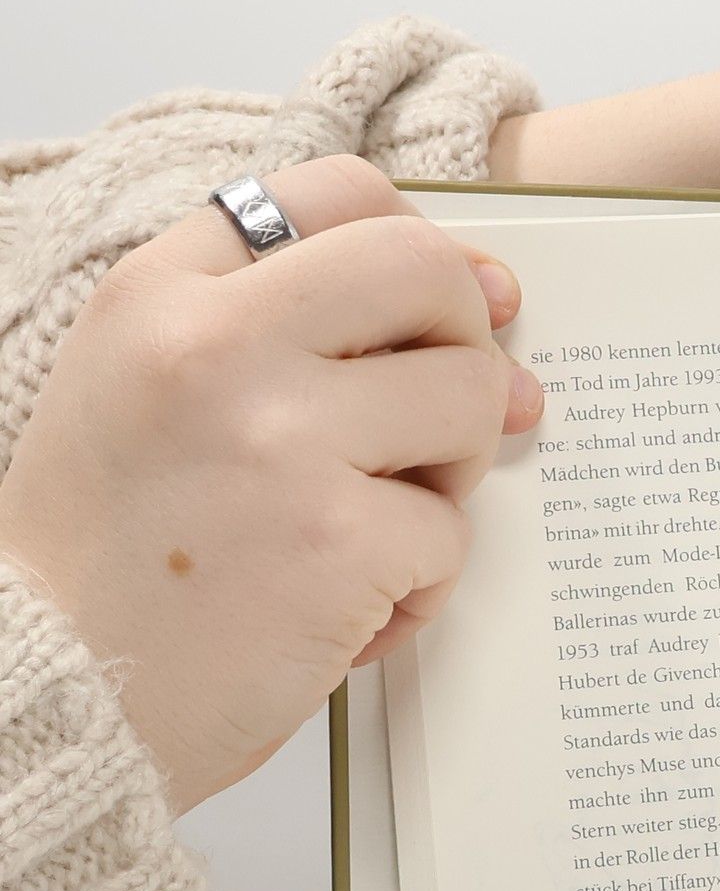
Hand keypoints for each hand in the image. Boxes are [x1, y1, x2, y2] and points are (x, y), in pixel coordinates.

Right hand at [0, 154, 544, 813]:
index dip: (418, 248)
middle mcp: (213, 342)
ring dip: (454, 476)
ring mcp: (276, 436)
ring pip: (469, 398)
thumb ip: (293, 334)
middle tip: (438, 428)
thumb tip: (496, 295)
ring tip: (380, 533)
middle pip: (428, 270)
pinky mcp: (335, 538)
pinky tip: (344, 620)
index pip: (336, 193)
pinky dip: (419, 589)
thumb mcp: (153, 397)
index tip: (441, 315)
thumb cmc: (117, 562)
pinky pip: (450, 535)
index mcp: (159, 294)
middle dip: (467, 350)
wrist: (51, 697)